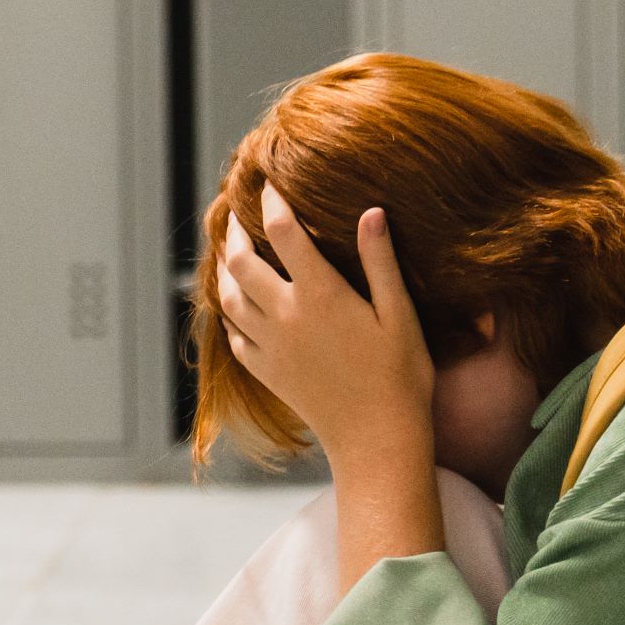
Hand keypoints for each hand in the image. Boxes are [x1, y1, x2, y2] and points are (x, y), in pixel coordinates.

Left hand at [214, 190, 436, 470]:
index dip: (272, 203)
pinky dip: (229, 313)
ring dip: (223, 271)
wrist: (377, 440)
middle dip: (234, 233)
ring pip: (227, 298)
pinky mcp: (265, 372)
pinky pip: (233, 335)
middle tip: (236, 216)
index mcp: (321, 294)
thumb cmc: (400, 377)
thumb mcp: (399, 314)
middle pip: (240, 262)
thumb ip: (381, 262)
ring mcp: (270, 346)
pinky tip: (237, 306)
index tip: (268, 185)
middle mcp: (285, 316)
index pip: (283, 232)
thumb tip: (372, 212)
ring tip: (229, 255)